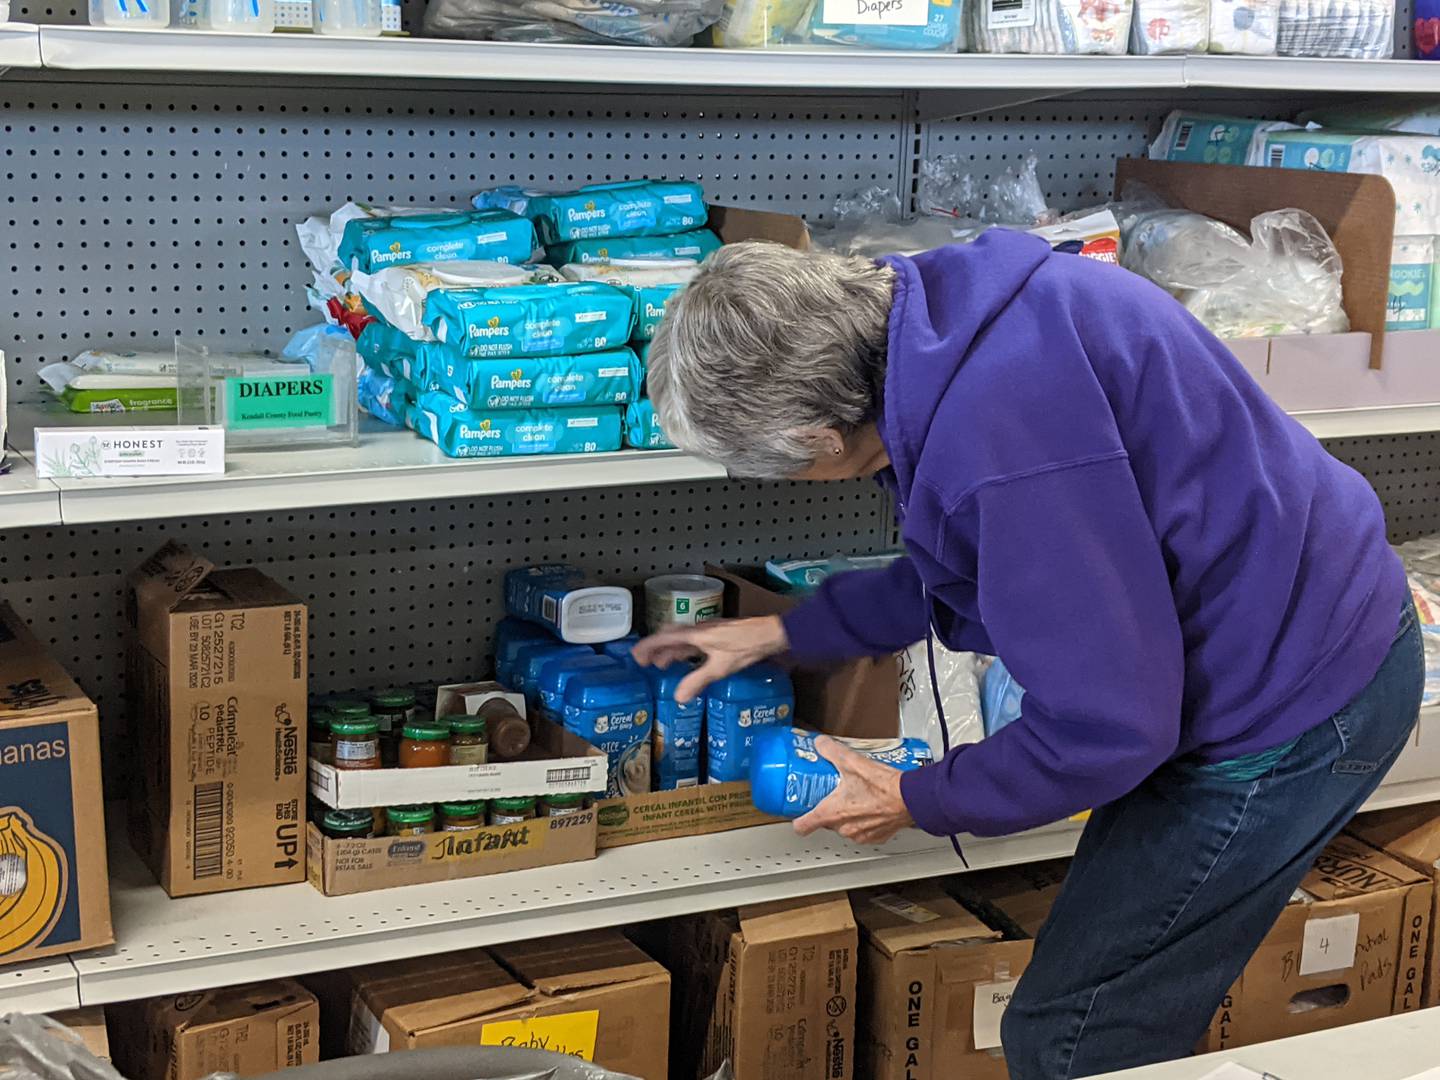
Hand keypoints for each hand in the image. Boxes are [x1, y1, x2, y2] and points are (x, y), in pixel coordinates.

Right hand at [631, 615, 787, 702]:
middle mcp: (699, 629)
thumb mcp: (720, 667)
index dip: (648, 646)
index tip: (635, 656)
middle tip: (647, 663)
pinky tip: (690, 661)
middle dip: (657, 649)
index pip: (664, 638)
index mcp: (695, 634)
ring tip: (664, 665)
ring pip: (683, 639)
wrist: (771, 633)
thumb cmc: (746, 647)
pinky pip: (694, 641)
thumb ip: (698, 681)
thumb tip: (678, 697)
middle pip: (671, 636)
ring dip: (671, 650)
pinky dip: (685, 651)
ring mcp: (709, 630)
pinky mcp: (719, 634)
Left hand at [794, 736, 913, 845]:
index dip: (799, 820)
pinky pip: (864, 831)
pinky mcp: (876, 837)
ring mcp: (860, 834)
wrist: (910, 798)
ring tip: (856, 798)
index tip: (799, 814)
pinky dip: (866, 821)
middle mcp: (844, 827)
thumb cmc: (883, 786)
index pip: (803, 826)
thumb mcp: (852, 761)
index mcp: (832, 813)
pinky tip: (871, 806)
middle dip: (830, 809)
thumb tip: (821, 744)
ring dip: (848, 815)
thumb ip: (832, 751)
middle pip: (826, 823)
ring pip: (846, 827)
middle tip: (834, 794)